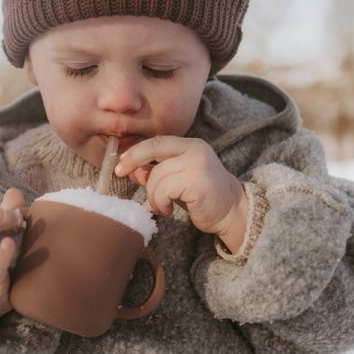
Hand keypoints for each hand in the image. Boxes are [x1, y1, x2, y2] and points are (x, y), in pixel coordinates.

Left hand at [115, 136, 247, 252]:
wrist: (232, 212)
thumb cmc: (202, 197)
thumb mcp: (176, 181)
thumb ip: (156, 172)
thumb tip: (131, 169)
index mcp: (191, 145)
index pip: (157, 141)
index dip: (135, 151)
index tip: (120, 163)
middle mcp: (195, 150)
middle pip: (153, 148)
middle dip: (132, 160)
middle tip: (121, 174)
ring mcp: (198, 165)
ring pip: (156, 175)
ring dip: (152, 195)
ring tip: (160, 206)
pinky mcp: (198, 182)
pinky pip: (164, 190)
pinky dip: (160, 202)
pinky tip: (169, 210)